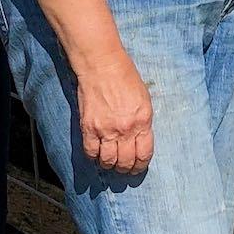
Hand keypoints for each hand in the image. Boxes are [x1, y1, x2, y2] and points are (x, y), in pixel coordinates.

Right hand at [74, 49, 153, 176]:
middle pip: (126, 162)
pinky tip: (97, 153)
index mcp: (143, 121)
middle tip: (123, 168)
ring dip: (110, 165)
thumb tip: (139, 140)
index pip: (144, 154)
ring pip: (108, 161)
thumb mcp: (144, 99)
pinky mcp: (89, 128)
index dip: (140, 165)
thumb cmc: (125, 77)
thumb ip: (143, 121)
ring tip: (110, 162)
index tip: (137, 167)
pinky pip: (91, 152)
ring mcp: (106, 130)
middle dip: (125, 168)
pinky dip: (94, 157)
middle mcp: (126, 129)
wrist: (102, 65)